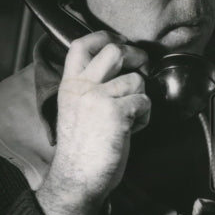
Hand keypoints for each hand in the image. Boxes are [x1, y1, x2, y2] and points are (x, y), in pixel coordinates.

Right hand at [35, 31, 150, 214]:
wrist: (77, 178)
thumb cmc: (81, 150)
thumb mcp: (76, 109)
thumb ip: (90, 88)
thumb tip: (119, 71)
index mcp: (70, 85)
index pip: (81, 45)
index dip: (104, 36)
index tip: (120, 40)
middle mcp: (82, 86)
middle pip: (114, 50)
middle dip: (136, 55)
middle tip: (142, 66)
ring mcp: (99, 97)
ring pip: (136, 80)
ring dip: (141, 98)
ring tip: (131, 117)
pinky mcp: (116, 113)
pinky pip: (144, 102)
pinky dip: (144, 116)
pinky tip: (132, 129)